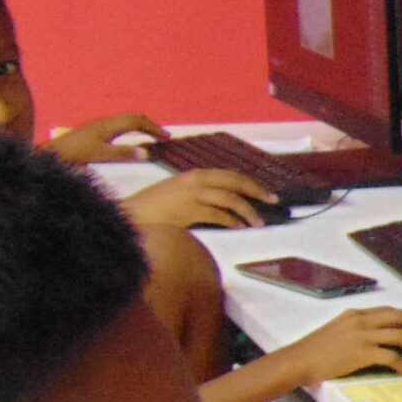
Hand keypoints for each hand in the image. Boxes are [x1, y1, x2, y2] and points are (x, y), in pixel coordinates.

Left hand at [47, 111, 168, 164]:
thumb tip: (146, 153)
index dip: (154, 128)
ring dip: (141, 126)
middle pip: (133, 117)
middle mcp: (105, 122)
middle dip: (150, 125)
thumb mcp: (100, 155)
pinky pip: (119, 125)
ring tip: (151, 136)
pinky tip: (130, 140)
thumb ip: (122, 154)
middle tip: (163, 137)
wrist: (51, 153)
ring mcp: (99, 126)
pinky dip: (131, 129)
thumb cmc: (74, 154)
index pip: (137, 121)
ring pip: (125, 120)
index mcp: (109, 125)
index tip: (167, 138)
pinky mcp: (94, 131)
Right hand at [120, 168, 280, 229]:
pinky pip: (217, 215)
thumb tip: (223, 204)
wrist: (129, 216)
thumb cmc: (152, 209)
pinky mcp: (187, 211)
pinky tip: (239, 227)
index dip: (249, 182)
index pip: (228, 175)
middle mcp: (194, 180)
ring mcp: (191, 194)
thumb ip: (199, 195)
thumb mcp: (178, 194)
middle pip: (234, 181)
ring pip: (229, 198)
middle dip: (256, 190)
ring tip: (258, 222)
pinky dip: (232, 221)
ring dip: (248, 211)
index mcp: (193, 175)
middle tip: (272, 200)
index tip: (264, 191)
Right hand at [272, 306, 401, 383]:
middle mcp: (361, 320)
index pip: (392, 310)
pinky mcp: (361, 352)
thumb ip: (358, 330)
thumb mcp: (338, 331)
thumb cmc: (315, 351)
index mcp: (356, 314)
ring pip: (401, 335)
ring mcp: (361, 336)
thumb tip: (380, 339)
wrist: (298, 361)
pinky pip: (391, 356)